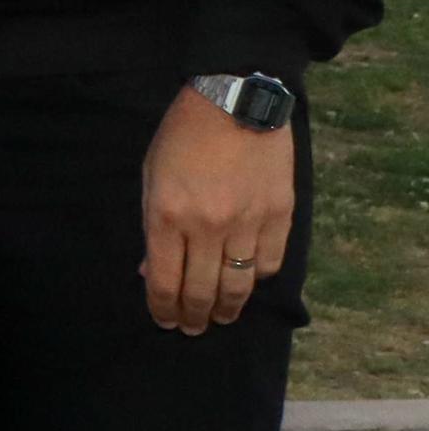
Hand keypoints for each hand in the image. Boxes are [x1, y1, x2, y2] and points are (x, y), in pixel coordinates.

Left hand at [142, 85, 294, 333]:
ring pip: (238, 285)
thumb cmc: (183, 135)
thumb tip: (152, 270)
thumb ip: (153, 225)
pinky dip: (256, 280)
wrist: (236, 101)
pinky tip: (246, 286)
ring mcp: (247, 223)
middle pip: (200, 291)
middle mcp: (207, 226)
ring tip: (218, 318)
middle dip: (193, 317)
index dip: (162, 308)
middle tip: (191, 329)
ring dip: (226, 308)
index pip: (163, 280)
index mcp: (167, 214)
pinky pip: (268, 264)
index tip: (164, 321)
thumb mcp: (151, 176)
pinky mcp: (279, 216)